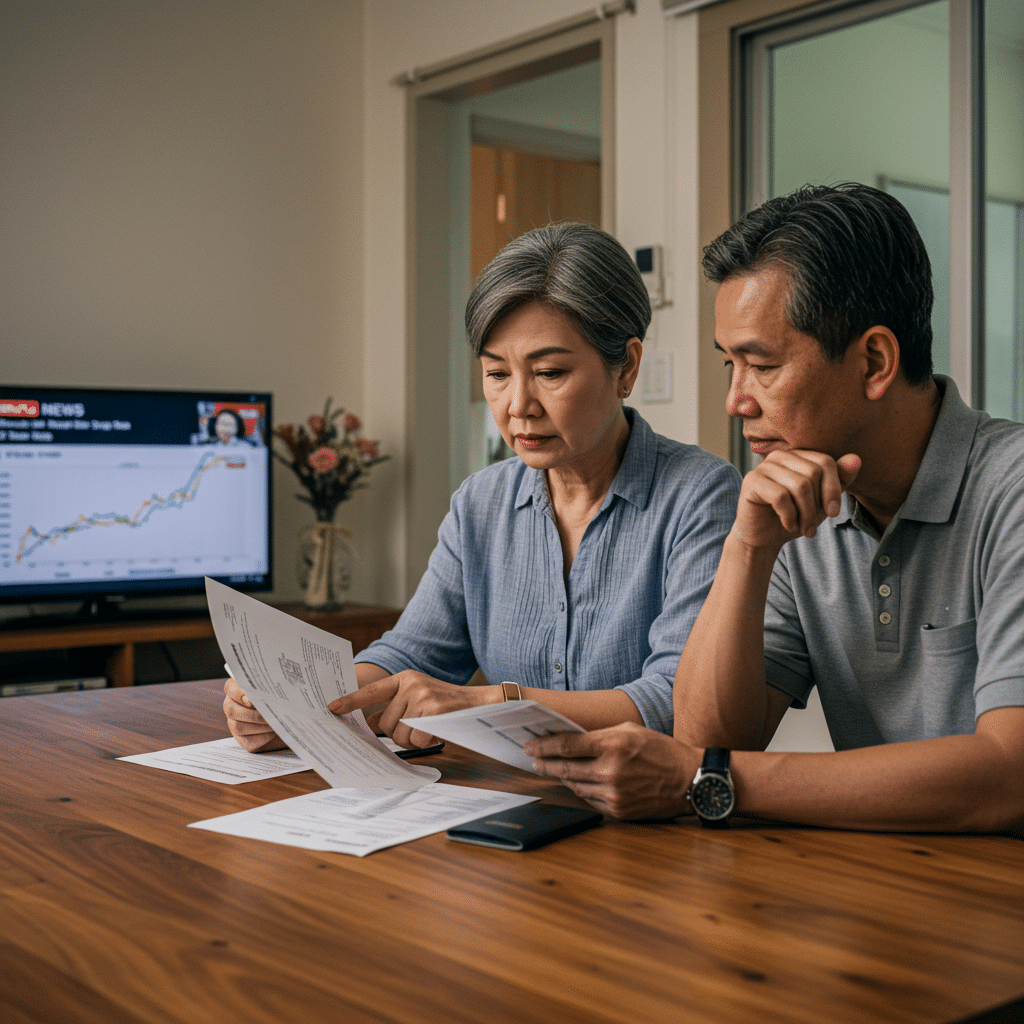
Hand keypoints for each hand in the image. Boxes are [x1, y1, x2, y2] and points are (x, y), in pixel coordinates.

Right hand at [222, 677, 285, 752]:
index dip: (238, 694)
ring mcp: (234, 723)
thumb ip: (268, 688)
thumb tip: (268, 692)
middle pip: (231, 710)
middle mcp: (231, 706)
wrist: (283, 716)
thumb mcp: (273, 689)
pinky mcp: (243, 739)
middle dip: (252, 714)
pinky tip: (273, 732)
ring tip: (274, 722)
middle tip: (268, 714)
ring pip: (238, 727)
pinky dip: (262, 737)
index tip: (250, 700)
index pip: (230, 688)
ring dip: (259, 726)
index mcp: (236, 689)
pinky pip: (248, 741)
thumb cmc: (277, 698)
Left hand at [328, 671, 497, 748]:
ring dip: (412, 739)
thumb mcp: (417, 699)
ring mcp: (423, 696)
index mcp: (404, 679)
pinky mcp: (434, 710)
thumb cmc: (444, 705)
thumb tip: (368, 724)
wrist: (479, 703)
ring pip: (399, 734)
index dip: (350, 701)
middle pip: (384, 723)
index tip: (331, 708)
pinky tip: (436, 732)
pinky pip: (416, 738)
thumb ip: (393, 708)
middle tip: (416, 727)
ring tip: (428, 728)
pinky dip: (425, 741)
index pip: (372, 691)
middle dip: (397, 733)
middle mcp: (411, 684)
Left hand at [524, 723, 694, 820]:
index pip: (567, 746)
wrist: (689, 780)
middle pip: (565, 768)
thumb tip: (573, 741)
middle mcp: (610, 771)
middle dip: (545, 764)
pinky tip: (576, 783)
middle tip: (533, 760)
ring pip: (575, 786)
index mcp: (612, 745)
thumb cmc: (661, 750)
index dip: (544, 747)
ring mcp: (613, 794)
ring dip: (562, 778)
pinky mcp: (618, 811)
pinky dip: (581, 791)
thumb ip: (600, 736)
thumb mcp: (630, 730)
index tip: (530, 747)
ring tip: (552, 770)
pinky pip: (590, 801)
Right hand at [733, 449, 860, 551]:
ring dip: (806, 514)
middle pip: (813, 472)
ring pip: (799, 486)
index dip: (833, 488)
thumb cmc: (794, 516)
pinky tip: (788, 524)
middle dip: (818, 505)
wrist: (763, 537)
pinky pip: (781, 497)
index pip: (825, 462)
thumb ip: (839, 479)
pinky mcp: (752, 482)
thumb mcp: (822, 501)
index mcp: (797, 455)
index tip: (833, 513)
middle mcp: (779, 456)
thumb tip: (856, 459)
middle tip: (813, 526)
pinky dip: (789, 516)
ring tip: (804, 529)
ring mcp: (763, 467)